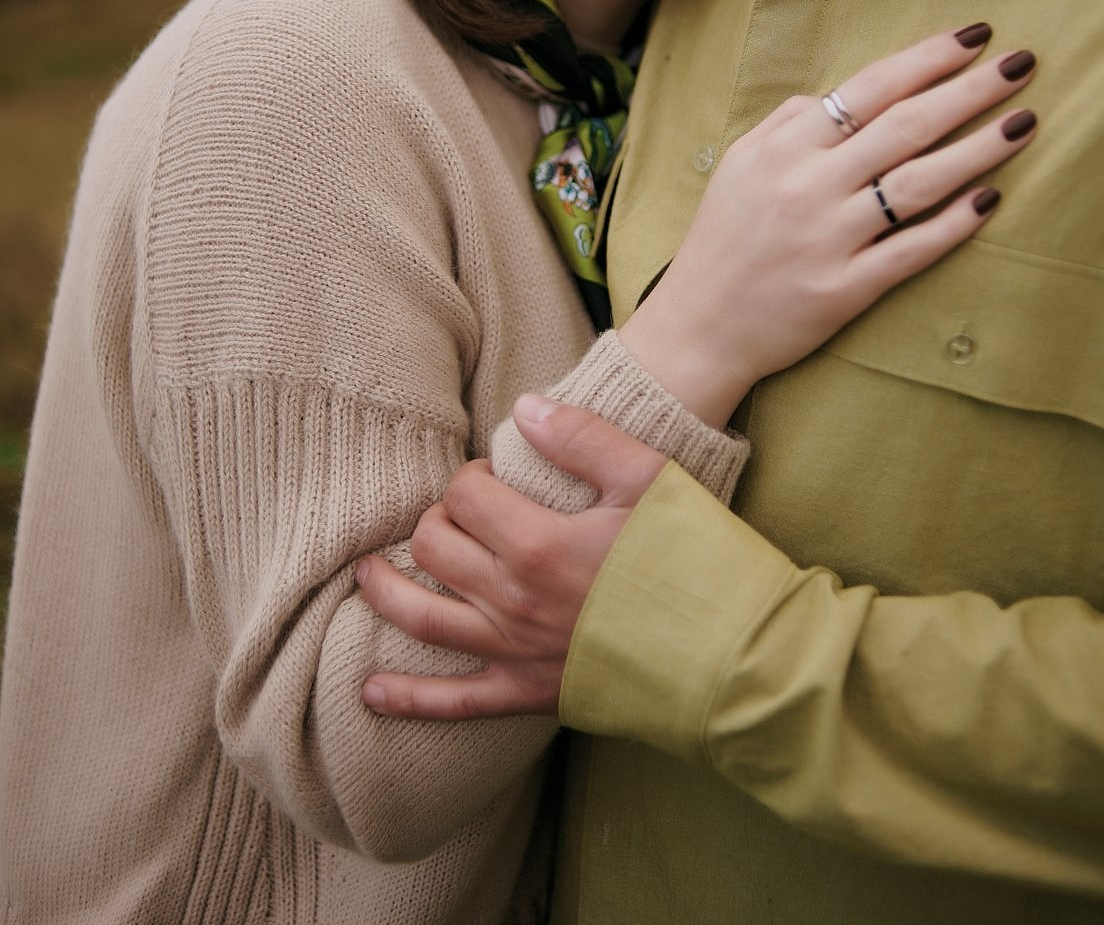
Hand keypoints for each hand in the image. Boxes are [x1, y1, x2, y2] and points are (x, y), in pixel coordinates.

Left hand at [356, 396, 665, 718]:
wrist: (733, 651)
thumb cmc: (695, 557)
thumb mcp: (649, 477)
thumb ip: (581, 437)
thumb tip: (522, 407)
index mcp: (538, 543)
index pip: (466, 495)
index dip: (473, 476)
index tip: (497, 476)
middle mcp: (514, 600)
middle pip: (435, 546)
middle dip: (436, 519)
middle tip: (462, 511)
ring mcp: (516, 651)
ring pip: (423, 617)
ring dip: (385, 591)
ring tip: (364, 572)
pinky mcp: (528, 693)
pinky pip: (454, 702)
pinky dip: (408, 697)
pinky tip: (371, 690)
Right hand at [620, 26, 1037, 425]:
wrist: (697, 327)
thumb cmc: (722, 240)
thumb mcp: (739, 164)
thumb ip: (788, 122)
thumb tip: (838, 97)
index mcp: (784, 149)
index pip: (868, 90)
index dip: (926, 59)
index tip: (974, 37)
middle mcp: (808, 186)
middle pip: (904, 127)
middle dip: (969, 91)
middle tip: (1021, 65)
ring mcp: (829, 239)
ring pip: (918, 185)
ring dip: (978, 150)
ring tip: (1024, 123)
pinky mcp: (844, 289)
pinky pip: (910, 251)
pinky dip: (953, 225)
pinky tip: (990, 199)